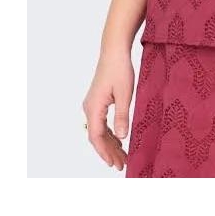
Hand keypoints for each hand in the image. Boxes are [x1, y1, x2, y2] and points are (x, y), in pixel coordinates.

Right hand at [82, 47, 134, 170]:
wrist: (114, 50)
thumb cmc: (120, 69)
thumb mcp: (125, 93)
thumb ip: (122, 115)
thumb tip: (122, 137)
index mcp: (93, 107)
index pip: (96, 137)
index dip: (105, 152)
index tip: (114, 164)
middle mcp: (89, 108)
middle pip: (97, 136)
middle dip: (109, 151)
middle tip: (121, 165)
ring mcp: (92, 104)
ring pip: (99, 130)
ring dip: (110, 143)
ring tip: (122, 156)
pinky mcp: (98, 101)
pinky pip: (101, 122)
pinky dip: (109, 133)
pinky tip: (118, 140)